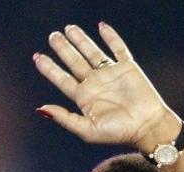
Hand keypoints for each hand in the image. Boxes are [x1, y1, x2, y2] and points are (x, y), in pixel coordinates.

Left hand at [33, 22, 181, 152]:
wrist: (146, 126)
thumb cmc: (117, 133)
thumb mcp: (87, 130)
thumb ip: (64, 118)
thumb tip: (42, 108)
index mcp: (83, 98)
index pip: (62, 79)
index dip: (49, 68)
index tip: (37, 57)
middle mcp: (95, 84)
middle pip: (74, 62)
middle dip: (63, 49)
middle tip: (52, 36)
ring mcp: (110, 74)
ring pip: (92, 52)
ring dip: (81, 40)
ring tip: (69, 28)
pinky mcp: (127, 67)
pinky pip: (118, 48)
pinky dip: (111, 37)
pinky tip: (101, 27)